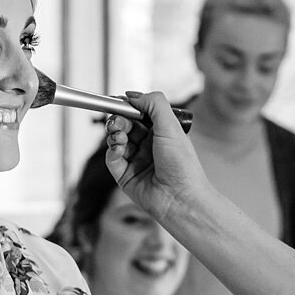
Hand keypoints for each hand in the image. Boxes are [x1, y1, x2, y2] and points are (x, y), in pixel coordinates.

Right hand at [105, 92, 210, 227]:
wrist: (181, 199)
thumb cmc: (182, 165)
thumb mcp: (171, 125)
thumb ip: (153, 104)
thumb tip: (132, 95)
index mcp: (162, 134)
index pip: (139, 115)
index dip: (128, 108)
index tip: (117, 102)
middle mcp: (150, 147)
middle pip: (125, 126)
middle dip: (118, 120)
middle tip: (116, 121)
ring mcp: (137, 162)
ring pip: (116, 141)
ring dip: (114, 134)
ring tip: (119, 136)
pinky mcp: (126, 177)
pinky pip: (112, 159)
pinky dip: (111, 151)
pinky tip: (118, 149)